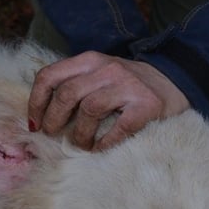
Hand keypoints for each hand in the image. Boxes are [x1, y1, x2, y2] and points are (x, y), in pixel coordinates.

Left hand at [28, 51, 190, 150]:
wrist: (173, 82)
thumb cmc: (126, 86)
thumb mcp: (97, 75)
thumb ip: (73, 86)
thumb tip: (40, 115)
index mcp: (90, 61)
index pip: (50, 76)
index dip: (36, 102)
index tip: (35, 122)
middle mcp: (107, 69)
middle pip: (66, 94)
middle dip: (54, 120)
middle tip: (54, 135)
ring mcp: (128, 86)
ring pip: (89, 110)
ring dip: (79, 134)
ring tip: (81, 144)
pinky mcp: (146, 106)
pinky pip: (118, 128)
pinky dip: (105, 143)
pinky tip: (101, 148)